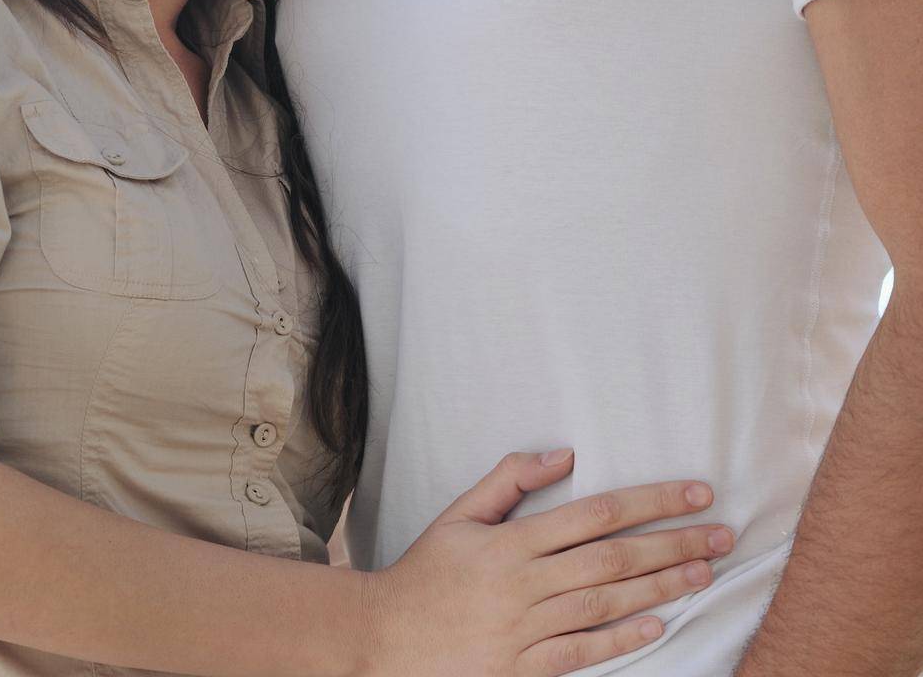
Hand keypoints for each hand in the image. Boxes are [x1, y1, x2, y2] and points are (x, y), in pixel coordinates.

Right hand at [360, 449, 733, 674]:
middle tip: (722, 533)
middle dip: (673, 543)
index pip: (595, 513)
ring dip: (661, 586)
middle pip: (613, 558)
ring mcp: (526, 629)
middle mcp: (525, 583)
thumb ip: (509, 480)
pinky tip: (659, 625)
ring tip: (705, 572)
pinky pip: (583, 652)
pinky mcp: (524, 668)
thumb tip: (563, 453)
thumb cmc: (426, 571)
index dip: (649, 500)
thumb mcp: (458, 514)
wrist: (386, 638)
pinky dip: (623, 640)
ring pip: (608, 604)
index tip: (693, 491)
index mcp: (511, 541)